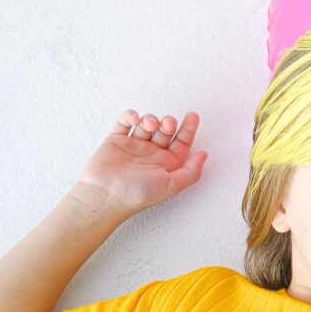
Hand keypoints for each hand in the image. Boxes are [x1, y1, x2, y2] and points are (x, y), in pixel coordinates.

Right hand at [74, 110, 206, 217]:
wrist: (106, 196)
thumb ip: (192, 171)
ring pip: (147, 123)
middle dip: (169, 123)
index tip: (193, 116)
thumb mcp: (172, 185)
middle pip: (165, 130)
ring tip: (149, 124)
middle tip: (167, 124)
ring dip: (151, 119)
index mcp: (166, 164)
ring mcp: (133, 145)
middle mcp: (151, 154)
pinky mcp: (116, 140)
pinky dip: (130, 116)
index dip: (189, 128)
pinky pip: (124, 122)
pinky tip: (134, 119)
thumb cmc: (138, 194)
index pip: (181, 142)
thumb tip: (204, 154)